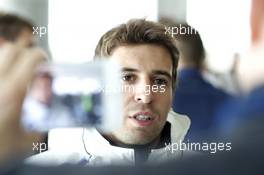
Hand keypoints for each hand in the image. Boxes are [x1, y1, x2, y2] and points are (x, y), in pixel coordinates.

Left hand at [0, 43, 44, 162]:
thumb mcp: (26, 142)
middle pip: (12, 49)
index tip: (46, 64)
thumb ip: (40, 126)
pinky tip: (3, 87)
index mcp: (12, 93)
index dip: (42, 56)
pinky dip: (1, 73)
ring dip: (11, 62)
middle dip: (26, 54)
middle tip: (32, 67)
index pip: (30, 58)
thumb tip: (45, 116)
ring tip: (16, 77)